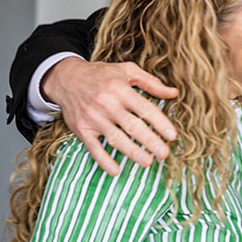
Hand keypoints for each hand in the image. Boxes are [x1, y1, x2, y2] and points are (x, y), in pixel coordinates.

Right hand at [42, 57, 179, 174]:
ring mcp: (93, 118)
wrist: (67, 78)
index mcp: (120, 88)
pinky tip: (115, 170)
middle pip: (132, 126)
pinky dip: (103, 160)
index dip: (160, 122)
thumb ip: (151, 82)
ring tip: (147, 162)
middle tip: (164, 154)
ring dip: (132, 152)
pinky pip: (93, 147)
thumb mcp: (127, 71)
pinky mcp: (81, 129)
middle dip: (150, 141)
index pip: (144, 108)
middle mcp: (107, 103)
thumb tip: (174, 93)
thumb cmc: (102, 75)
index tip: (172, 135)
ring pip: (115, 138)